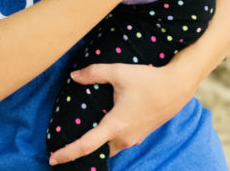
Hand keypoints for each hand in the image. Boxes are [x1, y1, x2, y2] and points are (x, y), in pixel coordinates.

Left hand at [49, 62, 191, 164]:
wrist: (176, 87)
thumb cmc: (147, 80)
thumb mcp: (118, 72)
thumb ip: (94, 73)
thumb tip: (74, 76)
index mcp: (115, 125)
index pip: (87, 145)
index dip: (68, 153)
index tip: (53, 158)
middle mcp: (124, 137)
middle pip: (97, 151)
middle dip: (80, 152)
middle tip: (61, 145)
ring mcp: (133, 138)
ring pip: (108, 148)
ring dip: (95, 145)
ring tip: (78, 136)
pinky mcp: (139, 135)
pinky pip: (118, 143)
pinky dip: (106, 139)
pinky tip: (102, 126)